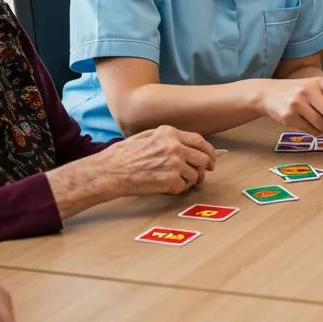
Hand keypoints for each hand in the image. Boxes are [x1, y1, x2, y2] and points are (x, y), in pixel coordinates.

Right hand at [98, 125, 216, 195]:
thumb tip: (187, 145)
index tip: (212, 159)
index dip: (209, 151)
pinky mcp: (170, 181)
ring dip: (190, 179)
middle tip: (203, 174)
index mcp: (170, 133)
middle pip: (204, 158)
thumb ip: (168, 138)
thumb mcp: (147, 136)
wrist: (110, 171)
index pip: (200, 141)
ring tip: (177, 180)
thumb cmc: (124, 155)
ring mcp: (174, 164)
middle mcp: (175, 147)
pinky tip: (166, 185)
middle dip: (206, 167)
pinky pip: (184, 186)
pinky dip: (178, 188)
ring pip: (196, 174)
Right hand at [258, 78, 322, 134]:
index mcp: (317, 82)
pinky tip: (315, 128)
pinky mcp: (290, 117)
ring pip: (322, 125)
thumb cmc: (295, 91)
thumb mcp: (310, 87)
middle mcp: (308, 91)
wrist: (266, 94)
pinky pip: (311, 130)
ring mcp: (298, 104)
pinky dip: (317, 132)